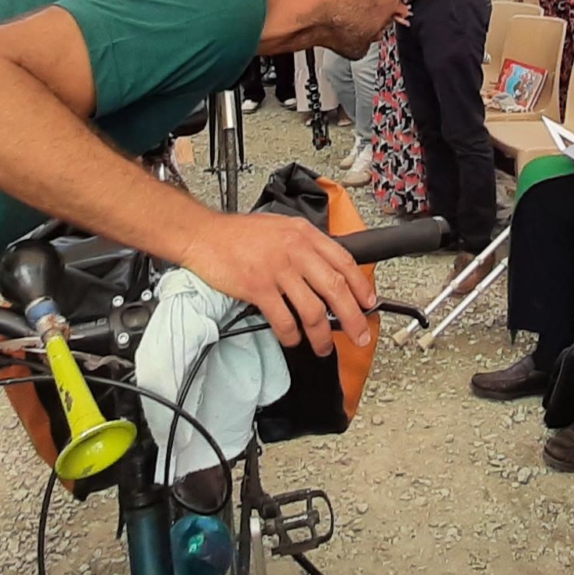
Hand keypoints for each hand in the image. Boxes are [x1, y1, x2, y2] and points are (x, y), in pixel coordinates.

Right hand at [180, 211, 374, 356]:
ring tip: (324, 347)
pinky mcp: (257, 288)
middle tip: (359, 336)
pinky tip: (293, 340)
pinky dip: (292, 336)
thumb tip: (329, 271)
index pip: (345, 261)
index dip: (362, 286)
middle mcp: (295, 250)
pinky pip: (283, 320)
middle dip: (353, 318)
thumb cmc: (239, 234)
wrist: (204, 234)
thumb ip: (305, 246)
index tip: (369, 304)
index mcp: (304, 234)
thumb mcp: (281, 227)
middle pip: (336, 289)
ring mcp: (277, 270)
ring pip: (313, 310)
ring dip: (322, 335)